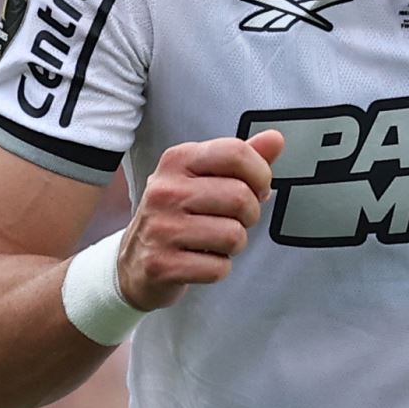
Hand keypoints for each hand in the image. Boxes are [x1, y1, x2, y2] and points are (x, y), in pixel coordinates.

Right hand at [117, 131, 281, 309]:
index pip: (236, 153)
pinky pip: (218, 268)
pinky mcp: (160, 264)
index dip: (260, 174)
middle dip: (249, 215)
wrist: (133, 261)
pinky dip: (218, 268)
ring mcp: (160, 227)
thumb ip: (242, 159)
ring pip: (234, 235)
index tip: (257, 188)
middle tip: (233, 220)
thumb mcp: (205, 178)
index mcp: (178, 160)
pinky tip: (200, 260)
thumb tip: (275, 139)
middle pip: (241, 197)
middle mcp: (165, 190)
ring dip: (234, 245)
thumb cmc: (178, 214)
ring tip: (214, 241)